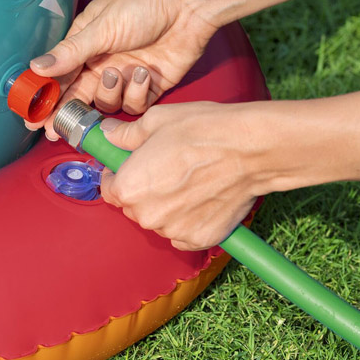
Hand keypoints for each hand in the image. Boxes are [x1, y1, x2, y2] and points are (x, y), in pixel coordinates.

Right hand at [27, 0, 218, 138]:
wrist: (187, 4)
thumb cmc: (142, 4)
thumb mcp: (100, 28)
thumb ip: (69, 54)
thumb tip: (35, 68)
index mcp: (87, 44)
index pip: (60, 76)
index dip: (46, 97)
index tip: (33, 119)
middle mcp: (104, 62)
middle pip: (80, 96)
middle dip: (68, 113)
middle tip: (56, 130)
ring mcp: (127, 75)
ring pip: (107, 104)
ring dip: (110, 93)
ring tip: (118, 73)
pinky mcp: (150, 86)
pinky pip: (135, 104)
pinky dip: (137, 92)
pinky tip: (144, 72)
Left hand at [97, 101, 270, 250]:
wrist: (251, 149)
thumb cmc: (204, 130)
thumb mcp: (157, 121)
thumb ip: (126, 134)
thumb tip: (108, 135)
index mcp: (129, 187)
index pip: (109, 189)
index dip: (118, 174)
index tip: (131, 165)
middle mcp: (147, 215)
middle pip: (134, 206)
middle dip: (145, 190)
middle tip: (168, 168)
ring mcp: (174, 231)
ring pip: (160, 220)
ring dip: (168, 206)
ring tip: (191, 181)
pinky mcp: (200, 239)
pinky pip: (184, 233)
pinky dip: (190, 220)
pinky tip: (203, 197)